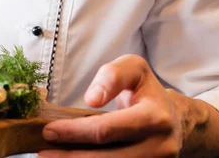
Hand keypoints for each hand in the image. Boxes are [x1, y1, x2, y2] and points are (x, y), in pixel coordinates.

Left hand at [39, 54, 218, 157]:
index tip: (49, 130)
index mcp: (155, 118)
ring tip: (51, 157)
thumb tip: (92, 99)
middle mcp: (159, 147)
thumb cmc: (146, 92)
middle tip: (42, 151)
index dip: (74, 132)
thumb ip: (112, 75)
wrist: (176, 121)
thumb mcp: (134, 69)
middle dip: (69, 156)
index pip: (107, 130)